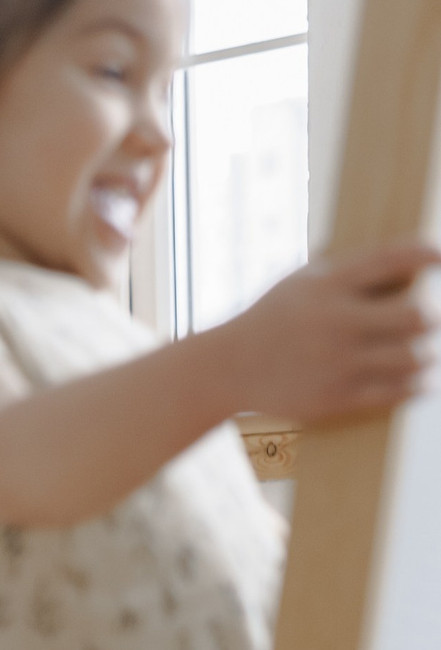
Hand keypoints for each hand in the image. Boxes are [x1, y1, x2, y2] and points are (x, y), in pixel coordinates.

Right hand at [217, 243, 438, 423]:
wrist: (229, 368)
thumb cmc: (273, 319)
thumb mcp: (303, 283)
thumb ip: (350, 274)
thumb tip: (411, 266)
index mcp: (328, 285)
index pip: (391, 259)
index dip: (425, 253)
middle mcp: (336, 321)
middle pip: (415, 316)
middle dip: (430, 318)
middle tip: (430, 320)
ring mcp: (337, 362)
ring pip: (411, 358)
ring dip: (425, 355)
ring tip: (425, 353)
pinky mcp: (335, 396)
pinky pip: (393, 392)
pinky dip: (414, 386)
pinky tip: (420, 381)